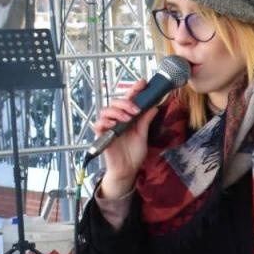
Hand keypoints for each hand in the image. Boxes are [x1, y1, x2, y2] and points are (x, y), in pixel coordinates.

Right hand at [91, 78, 152, 195]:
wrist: (128, 169)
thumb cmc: (134, 153)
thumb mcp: (143, 135)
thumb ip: (146, 121)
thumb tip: (154, 106)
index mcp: (128, 117)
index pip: (129, 100)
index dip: (134, 90)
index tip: (143, 83)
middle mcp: (117, 119)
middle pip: (116, 101)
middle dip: (126, 102)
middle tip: (136, 110)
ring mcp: (108, 126)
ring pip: (106, 110)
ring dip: (117, 111)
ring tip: (127, 118)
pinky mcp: (102, 135)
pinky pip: (98, 123)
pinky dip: (106, 122)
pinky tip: (114, 124)